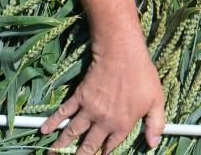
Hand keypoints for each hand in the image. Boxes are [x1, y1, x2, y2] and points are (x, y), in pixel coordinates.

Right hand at [39, 41, 165, 153]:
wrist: (122, 55)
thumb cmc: (142, 76)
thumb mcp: (156, 101)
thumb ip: (156, 124)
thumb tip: (153, 144)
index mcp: (122, 125)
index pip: (111, 145)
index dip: (104, 153)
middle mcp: (103, 121)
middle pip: (88, 144)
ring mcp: (89, 110)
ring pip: (72, 132)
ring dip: (61, 145)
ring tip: (52, 154)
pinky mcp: (79, 96)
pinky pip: (63, 112)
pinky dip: (52, 122)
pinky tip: (44, 130)